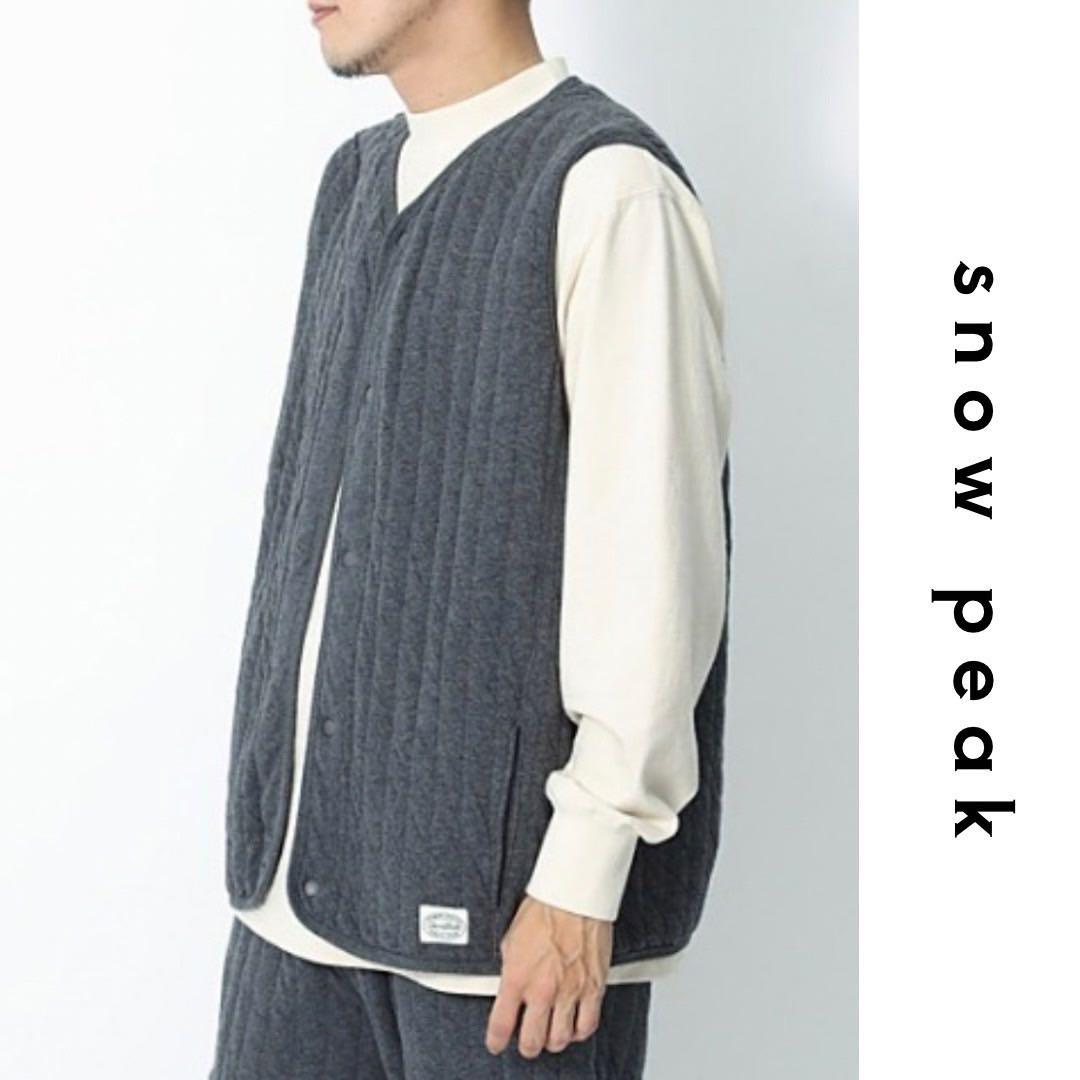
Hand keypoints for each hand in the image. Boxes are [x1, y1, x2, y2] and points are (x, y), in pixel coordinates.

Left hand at [485, 894, 612, 1058]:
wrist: (574, 896)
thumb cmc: (544, 909)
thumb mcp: (511, 940)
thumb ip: (510, 969)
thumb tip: (508, 985)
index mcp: (516, 977)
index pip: (501, 1026)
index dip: (496, 1041)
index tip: (496, 1043)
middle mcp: (542, 990)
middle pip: (532, 1041)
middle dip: (527, 1046)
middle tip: (527, 1042)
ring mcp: (569, 991)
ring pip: (560, 1039)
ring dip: (553, 1041)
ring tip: (550, 1034)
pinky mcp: (592, 987)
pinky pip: (587, 1025)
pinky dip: (579, 1031)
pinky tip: (574, 1026)